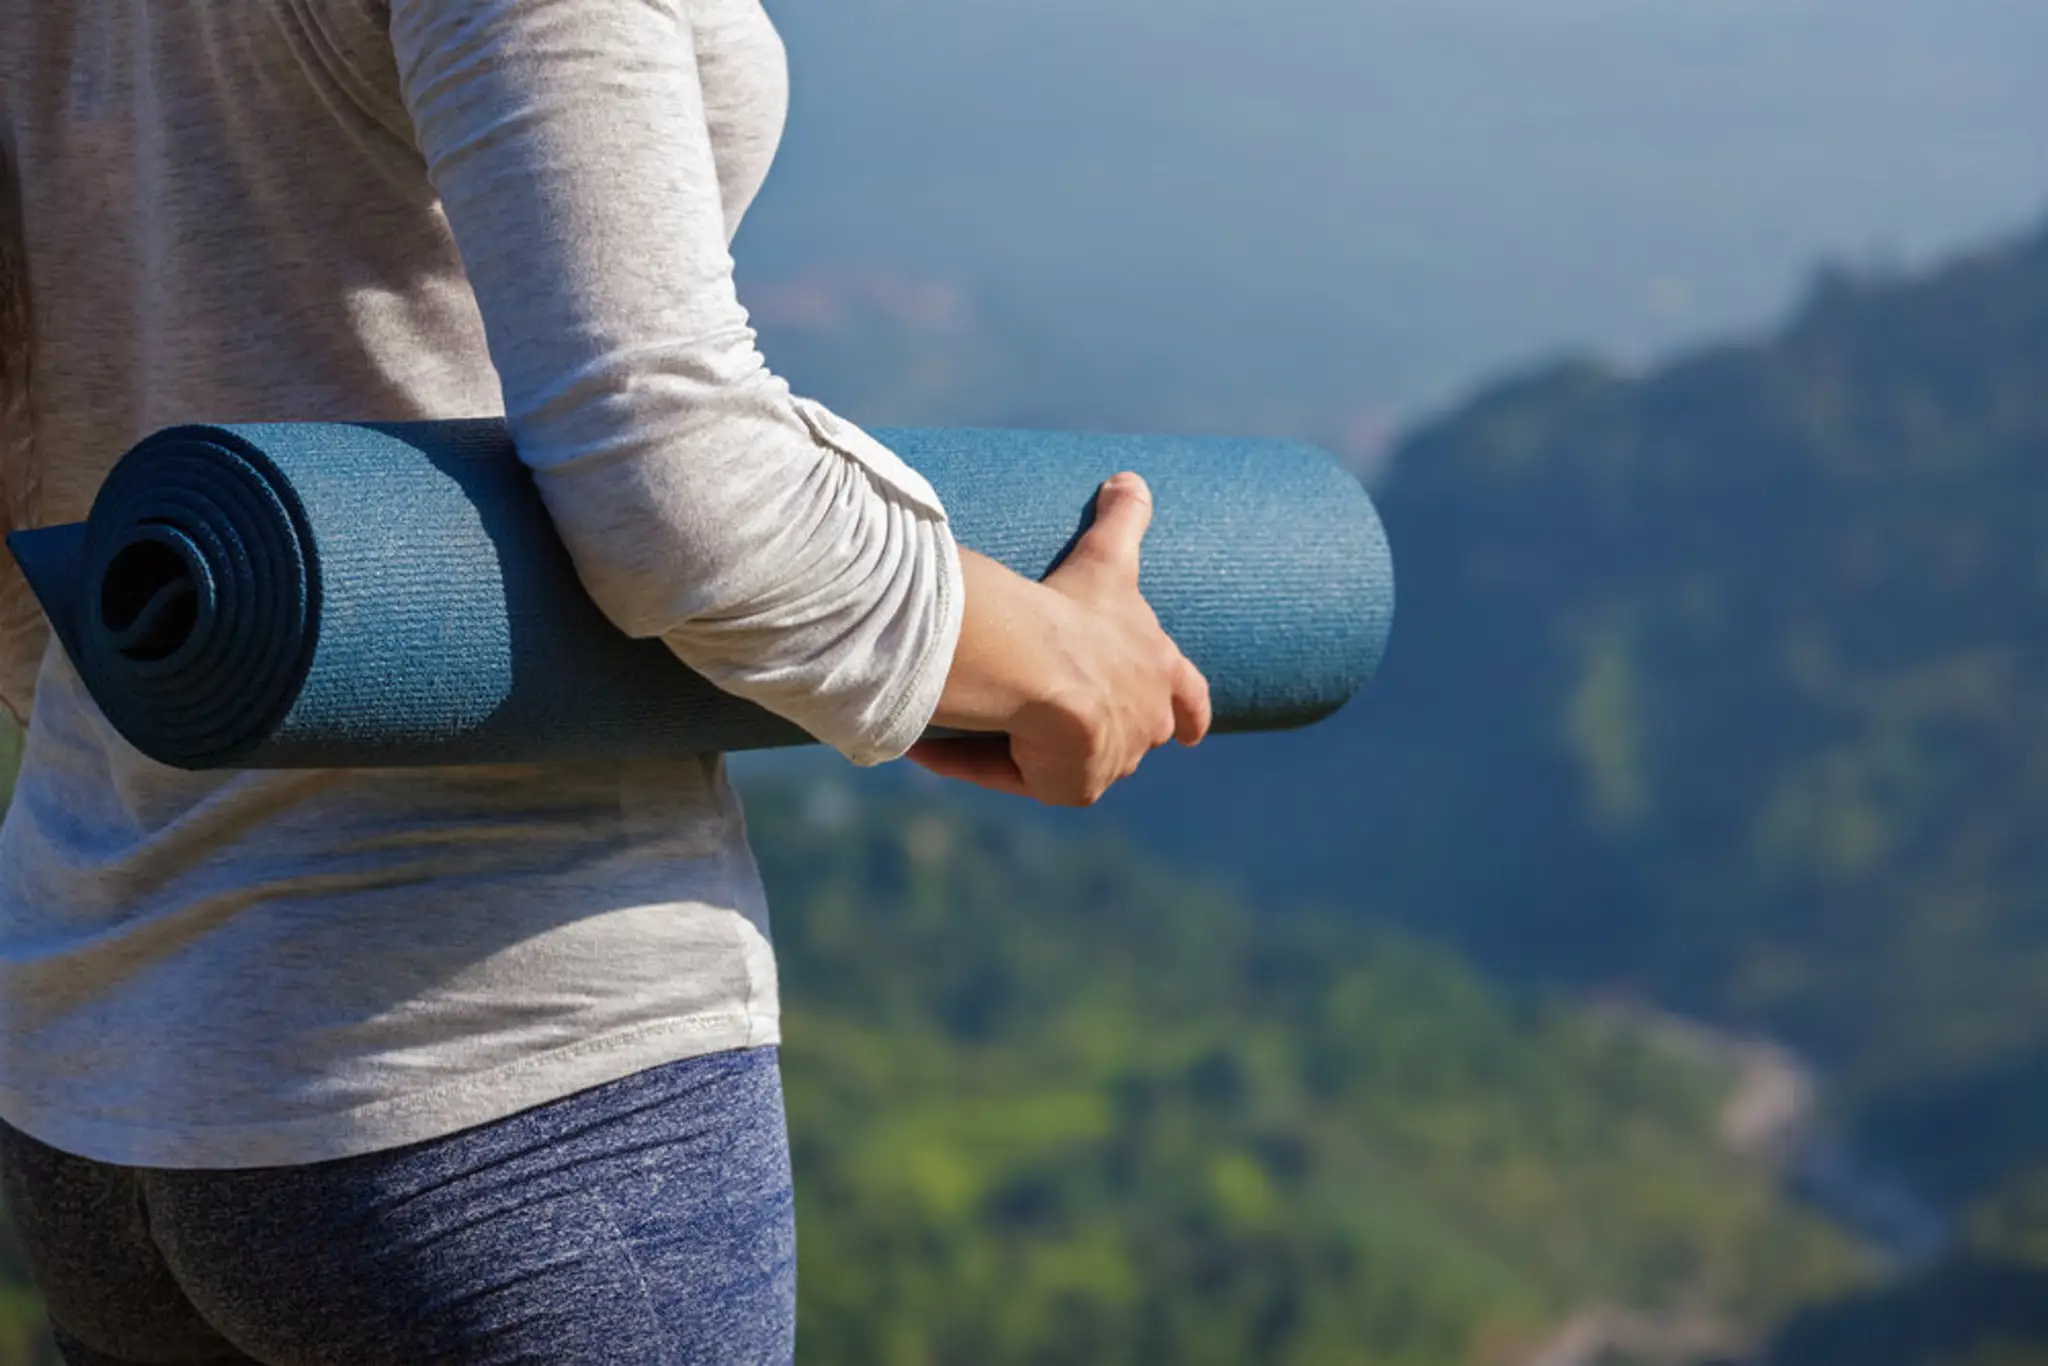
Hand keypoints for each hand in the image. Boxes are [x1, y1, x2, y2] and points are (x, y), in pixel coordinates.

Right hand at [909, 472, 1211, 805]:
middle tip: (1062, 722)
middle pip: (1131, 735)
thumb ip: (1123, 518)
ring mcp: (1112, 760)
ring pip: (1068, 756)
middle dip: (1101, 729)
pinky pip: (1016, 774)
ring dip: (1030, 742)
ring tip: (980, 720)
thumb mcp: (1108, 559)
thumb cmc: (1081, 610)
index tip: (1195, 733)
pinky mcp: (1073, 787)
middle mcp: (1144, 722)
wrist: (1050, 666)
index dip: (1192, 710)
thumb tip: (1129, 475)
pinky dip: (976, 759)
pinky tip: (930, 749)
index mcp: (1159, 671)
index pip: (1188, 695)